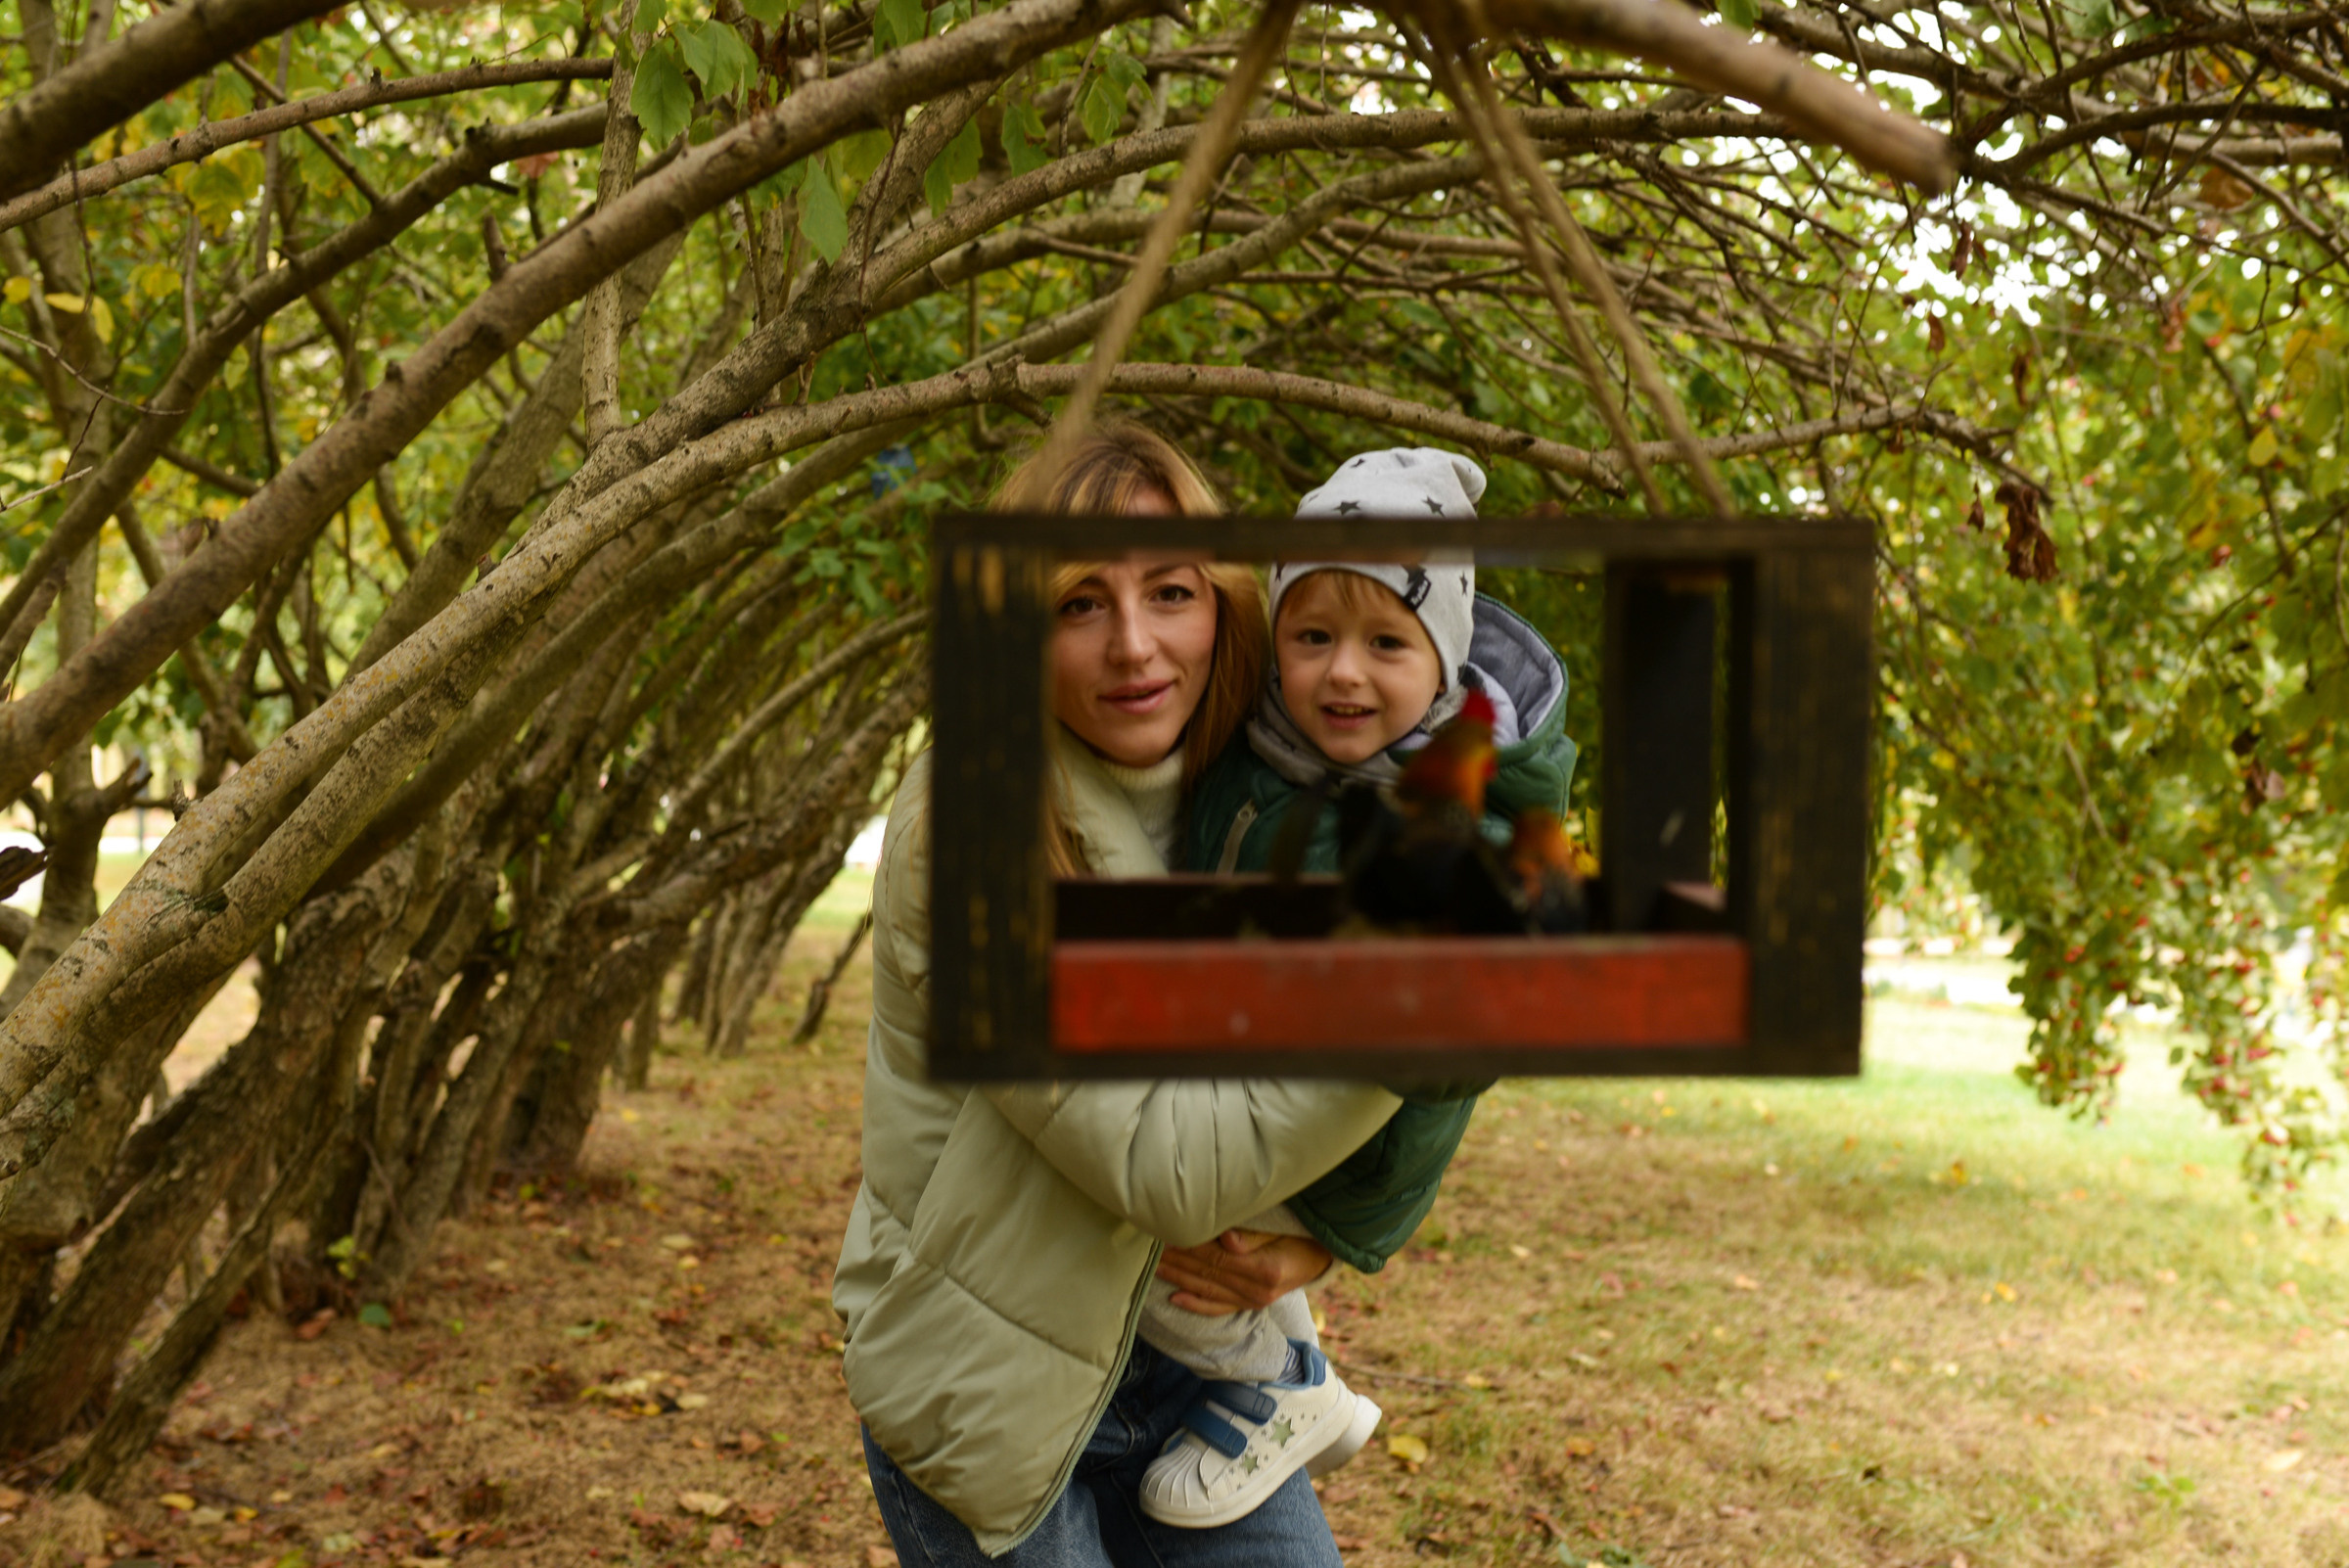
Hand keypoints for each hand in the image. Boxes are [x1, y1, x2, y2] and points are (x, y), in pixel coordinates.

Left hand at [1154, 1230, 1333, 1315]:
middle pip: (1207, 1273)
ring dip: (1178, 1278)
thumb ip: (1254, 1236)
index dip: (1188, 1245)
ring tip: (1152, 1266)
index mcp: (1264, 1270)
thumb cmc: (1301, 1236)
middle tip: (1148, 1248)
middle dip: (1176, 1259)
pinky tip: (1174, 1297)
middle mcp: (1256, 1291)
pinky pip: (1217, 1307)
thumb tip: (1226, 1238)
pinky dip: (1195, 1303)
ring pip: (1207, 1290)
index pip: (1216, 1256)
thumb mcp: (1284, 1230)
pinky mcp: (1249, 1306)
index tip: (1165, 1233)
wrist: (1321, 1258)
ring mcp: (1252, 1302)